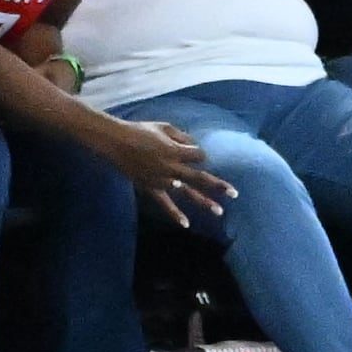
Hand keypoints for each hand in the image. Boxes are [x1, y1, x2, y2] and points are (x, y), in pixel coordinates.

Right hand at [106, 118, 235, 227]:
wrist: (117, 143)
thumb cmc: (141, 130)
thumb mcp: (164, 126)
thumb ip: (181, 136)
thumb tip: (193, 144)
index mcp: (176, 151)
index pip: (199, 155)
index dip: (200, 154)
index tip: (196, 153)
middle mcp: (173, 167)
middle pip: (201, 177)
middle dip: (218, 185)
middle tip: (235, 193)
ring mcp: (163, 180)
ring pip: (188, 193)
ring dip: (204, 202)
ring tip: (219, 211)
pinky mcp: (151, 188)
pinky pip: (165, 204)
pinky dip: (175, 214)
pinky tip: (186, 224)